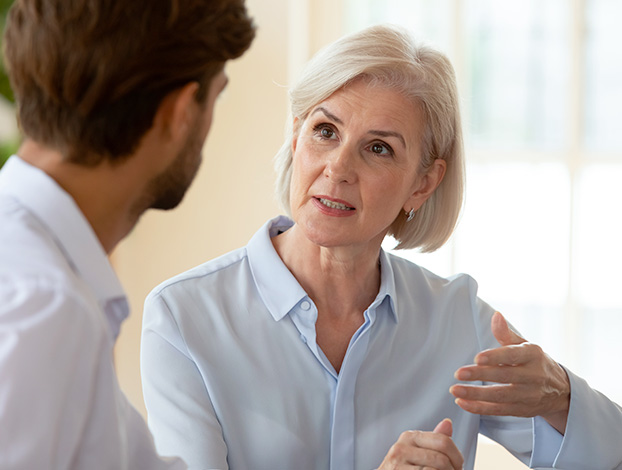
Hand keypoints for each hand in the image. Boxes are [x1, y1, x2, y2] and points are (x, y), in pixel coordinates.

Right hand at [377, 418, 463, 469]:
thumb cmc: (406, 469)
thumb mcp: (418, 453)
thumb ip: (434, 441)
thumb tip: (448, 422)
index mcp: (409, 437)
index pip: (443, 441)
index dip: (457, 457)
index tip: (458, 467)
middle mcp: (400, 448)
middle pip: (441, 459)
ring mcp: (396, 465)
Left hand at [450, 311, 569, 432]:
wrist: (561, 391)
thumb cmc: (534, 362)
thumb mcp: (525, 345)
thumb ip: (506, 334)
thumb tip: (496, 316)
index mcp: (533, 355)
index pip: (513, 356)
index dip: (495, 357)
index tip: (477, 358)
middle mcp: (533, 376)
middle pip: (504, 376)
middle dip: (480, 375)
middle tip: (458, 373)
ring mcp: (528, 396)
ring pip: (500, 396)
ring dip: (475, 394)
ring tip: (455, 389)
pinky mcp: (521, 411)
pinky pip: (498, 410)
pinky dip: (479, 408)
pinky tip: (461, 402)